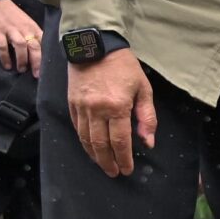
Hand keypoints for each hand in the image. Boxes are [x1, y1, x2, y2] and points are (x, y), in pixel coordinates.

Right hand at [0, 0, 43, 75]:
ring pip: (21, 47)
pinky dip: (5, 57)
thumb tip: (34, 49)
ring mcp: (10, 29)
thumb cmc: (5, 10)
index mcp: (31, 25)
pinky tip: (7, 66)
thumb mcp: (22, 19)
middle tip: (37, 75)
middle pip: (34, 46)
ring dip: (22, 60)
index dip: (46, 55)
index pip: (43, 41)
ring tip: (21, 70)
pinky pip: (2, 46)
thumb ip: (29, 32)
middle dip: (37, 62)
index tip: (48, 68)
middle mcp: (23, 27)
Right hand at [68, 50, 158, 177]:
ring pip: (85, 139)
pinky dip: (83, 141)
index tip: (127, 169)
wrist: (94, 45)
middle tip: (114, 173)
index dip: (124, 158)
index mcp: (117, 107)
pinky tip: (90, 148)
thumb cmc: (123, 66)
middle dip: (108, 162)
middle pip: (100, 145)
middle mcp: (96, 110)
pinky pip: (76, 127)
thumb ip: (147, 117)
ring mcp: (81, 107)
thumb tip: (148, 142)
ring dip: (94, 155)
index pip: (120, 141)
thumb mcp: (143, 89)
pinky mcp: (71, 103)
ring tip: (103, 165)